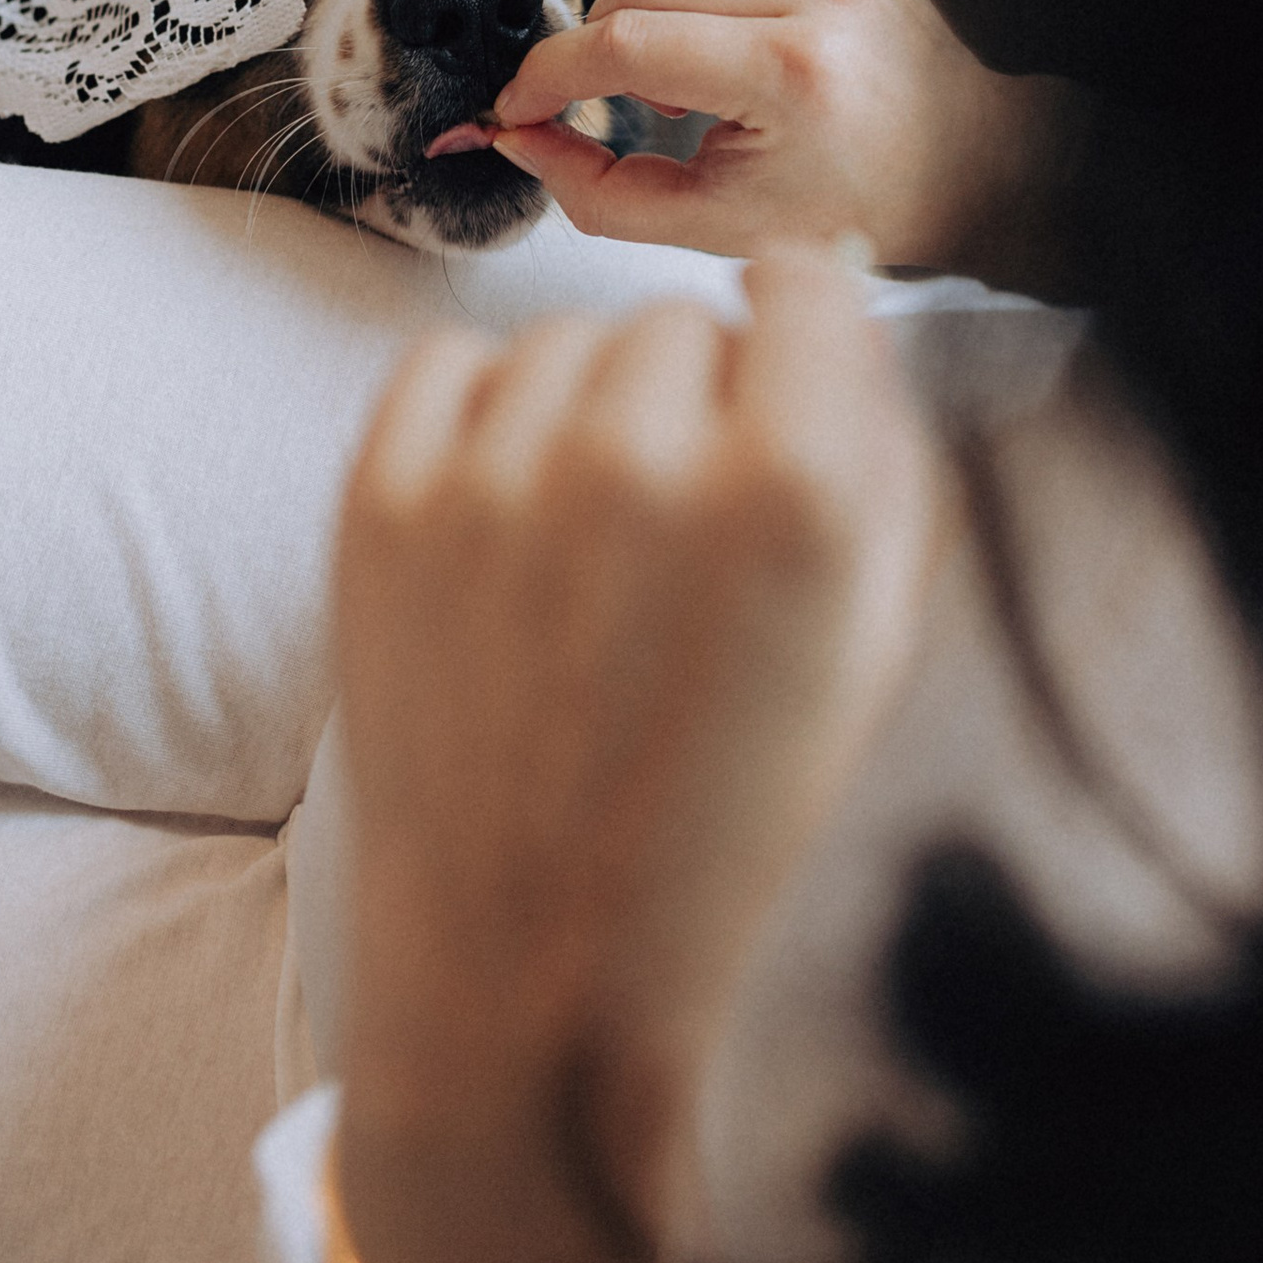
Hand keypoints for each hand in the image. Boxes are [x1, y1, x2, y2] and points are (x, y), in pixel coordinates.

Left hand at [327, 254, 943, 1262]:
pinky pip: (449, 364)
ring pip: (565, 341)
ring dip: (587, 412)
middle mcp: (645, 459)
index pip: (807, 284)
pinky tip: (507, 526)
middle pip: (682, 323)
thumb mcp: (869, 655)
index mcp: (799, 495)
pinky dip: (482, 419)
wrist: (530, 977)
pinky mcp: (379, 501)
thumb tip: (837, 300)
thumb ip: (883, 463)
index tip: (788, 393)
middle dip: (697, 402)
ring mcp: (496, 476)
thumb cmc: (721, 825)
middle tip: (683, 533)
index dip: (805, 341)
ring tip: (590, 552)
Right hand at [488, 0, 1062, 273]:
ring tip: (669, 26)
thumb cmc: (848, 199)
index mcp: (792, 74)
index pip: (627, 47)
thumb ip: (600, 193)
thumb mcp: (716, 226)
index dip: (551, 75)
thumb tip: (515, 133)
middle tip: (626, 83)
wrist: (960, 158)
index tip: (524, 101)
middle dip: (599, 32)